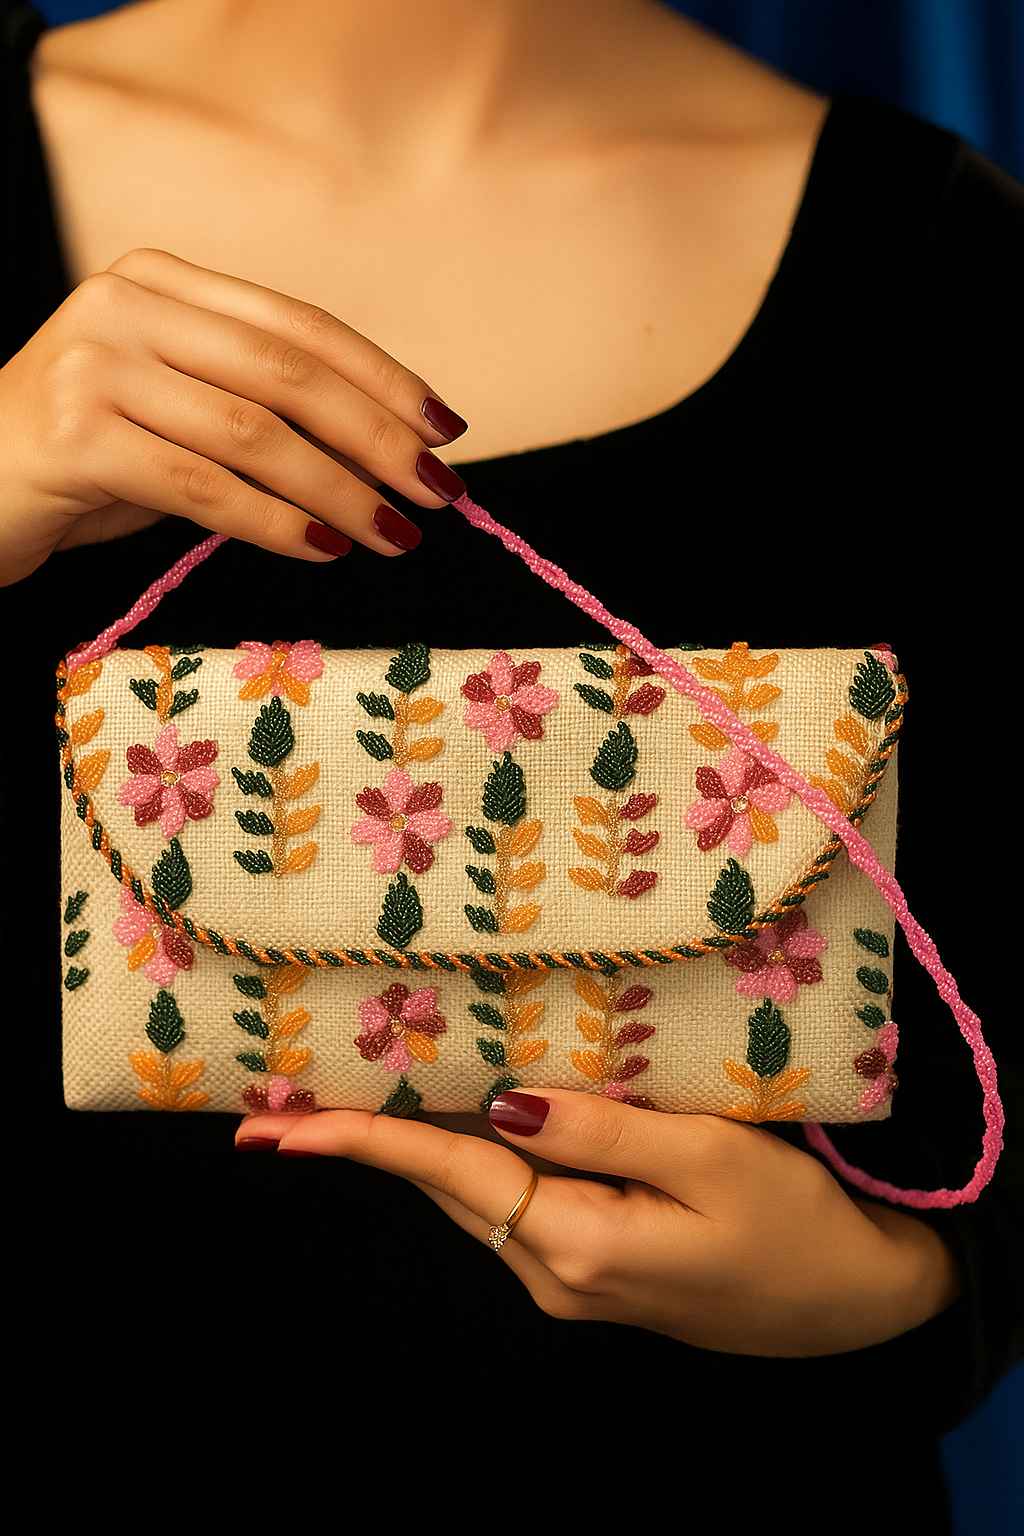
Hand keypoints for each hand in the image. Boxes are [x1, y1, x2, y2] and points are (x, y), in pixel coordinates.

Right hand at [0, 247, 468, 584]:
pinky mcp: (74, 435)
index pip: (297, 325)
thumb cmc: (87, 458)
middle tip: (438, 492)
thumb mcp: (175, 409)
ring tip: (394, 535)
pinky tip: (323, 549)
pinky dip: (275, 523)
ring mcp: (94, 364)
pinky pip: (203, 486)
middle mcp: (125, 305)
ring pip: (253, 432)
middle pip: (286, 372)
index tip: (445, 431)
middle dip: (377, 437)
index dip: (382, 377)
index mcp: (162, 281)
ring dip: (340, 491)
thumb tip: (381, 449)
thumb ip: (254, 405)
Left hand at [236, 1088, 962, 1357]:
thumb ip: (598, 1131)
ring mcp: (574, 1277)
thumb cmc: (793, 1221)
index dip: (361, 1140)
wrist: (857, 1302)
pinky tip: (445, 1121)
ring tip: (336, 1103)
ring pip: (472, 1195)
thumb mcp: (706, 1158)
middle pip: (442, 1189)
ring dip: (404, 1148)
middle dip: (359, 1142)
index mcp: (577, 1246)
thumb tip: (496, 1106)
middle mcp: (556, 1273)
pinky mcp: (598, 1264)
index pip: (449, 1174)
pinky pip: (512, 1199)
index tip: (281, 1126)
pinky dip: (463, 1158)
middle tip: (279, 1103)